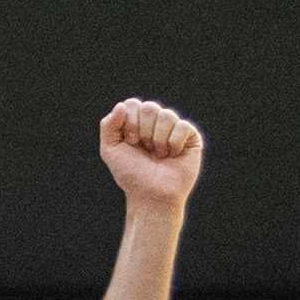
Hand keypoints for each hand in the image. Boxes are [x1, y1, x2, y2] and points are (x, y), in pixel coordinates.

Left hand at [100, 98, 201, 212]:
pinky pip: (182, 126)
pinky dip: (174, 144)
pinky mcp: (191, 137)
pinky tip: (173, 155)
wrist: (151, 194)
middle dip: (144, 131)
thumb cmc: (131, 174)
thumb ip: (108, 125)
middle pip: (150, 107)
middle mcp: (156, 122)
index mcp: (136, 121)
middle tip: (145, 149)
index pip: (132, 104)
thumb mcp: (110, 150)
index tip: (131, 143)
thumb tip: (121, 106)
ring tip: (159, 155)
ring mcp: (174, 128)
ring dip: (158, 140)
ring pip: (167, 115)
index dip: (130, 123)